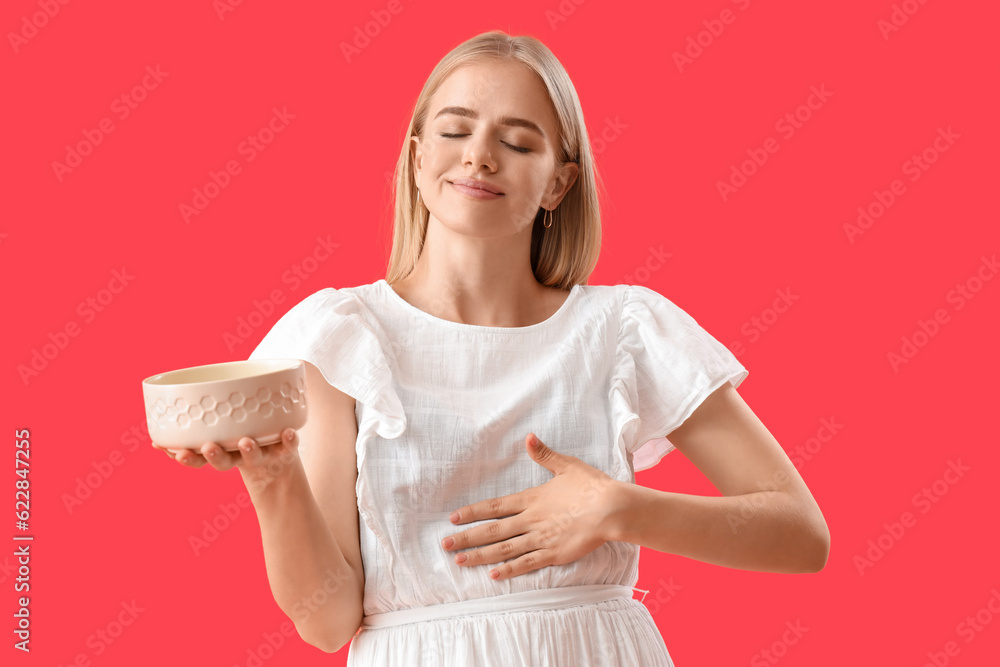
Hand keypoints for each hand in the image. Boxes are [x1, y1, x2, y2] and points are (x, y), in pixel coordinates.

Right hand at [152, 428, 300, 495]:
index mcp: (220, 451)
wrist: (280, 461)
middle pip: (225, 462)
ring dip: (249, 451)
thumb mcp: (220, 424)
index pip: (199, 458)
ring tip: (245, 442)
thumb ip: (198, 419)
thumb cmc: (242, 432)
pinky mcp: (284, 449)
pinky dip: (289, 441)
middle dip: (215, 456)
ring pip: (253, 456)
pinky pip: (288, 446)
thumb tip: (168, 411)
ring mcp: (262, 453)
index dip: (189, 458)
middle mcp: (239, 456)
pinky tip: (289, 432)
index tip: (179, 453)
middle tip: (209, 448)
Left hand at [441, 433, 622, 580]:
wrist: (611, 509)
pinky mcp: (553, 554)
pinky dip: (509, 570)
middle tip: (445, 545)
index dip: (473, 512)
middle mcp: (530, 520)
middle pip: (492, 530)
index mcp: (532, 499)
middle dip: (467, 538)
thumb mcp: (566, 465)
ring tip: (460, 561)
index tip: (454, 518)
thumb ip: (544, 454)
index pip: (495, 506)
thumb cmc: (591, 486)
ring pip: (504, 549)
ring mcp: (540, 539)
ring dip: (480, 556)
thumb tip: (528, 437)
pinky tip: (493, 575)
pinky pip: (526, 563)